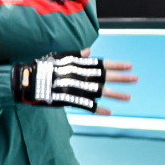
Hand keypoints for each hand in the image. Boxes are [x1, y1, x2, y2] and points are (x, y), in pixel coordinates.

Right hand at [12, 55, 133, 111]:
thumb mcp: (60, 56)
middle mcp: (81, 74)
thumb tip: (89, 51)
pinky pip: (88, 105)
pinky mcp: (71, 99)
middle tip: (135, 79)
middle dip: (122, 77)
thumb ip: (77, 54)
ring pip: (101, 91)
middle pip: (105, 76)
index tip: (130, 65)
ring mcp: (77, 87)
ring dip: (116, 94)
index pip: (102, 63)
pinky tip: (109, 112)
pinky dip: (99, 109)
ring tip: (128, 97)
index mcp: (79, 63)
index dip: (116, 64)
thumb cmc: (43, 66)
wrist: (28, 80)